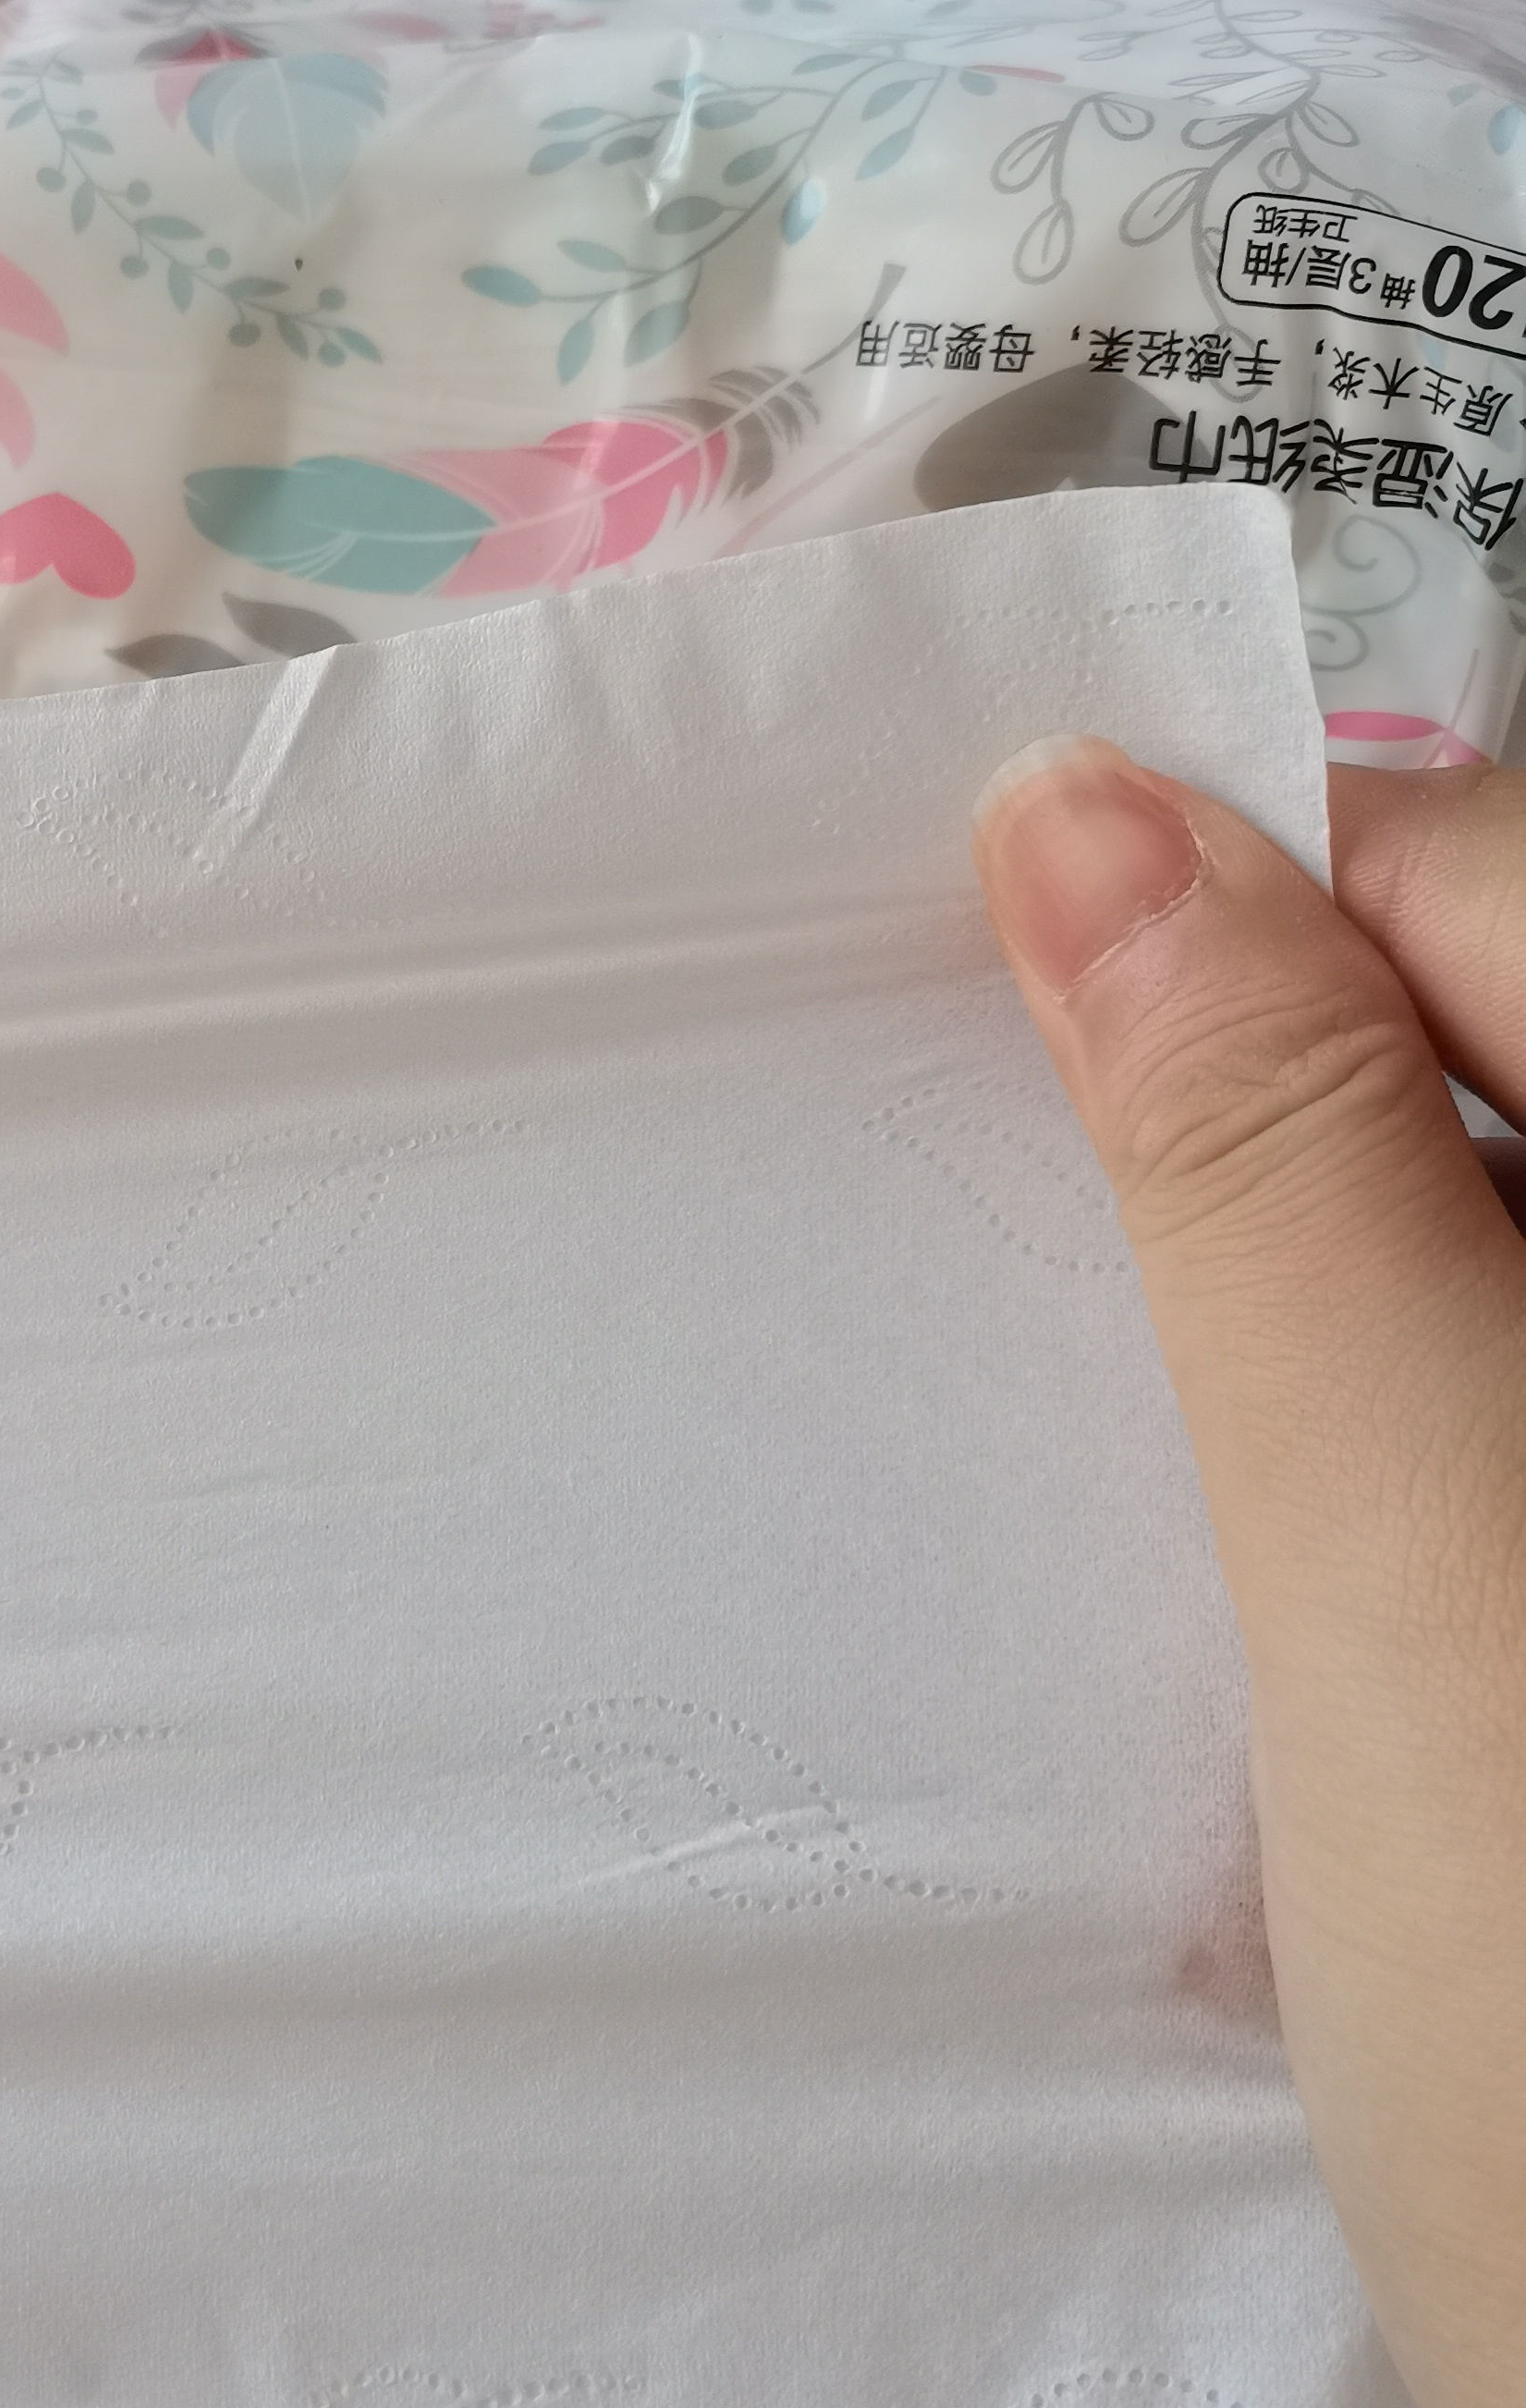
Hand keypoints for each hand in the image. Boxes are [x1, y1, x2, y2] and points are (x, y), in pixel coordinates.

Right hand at [975, 743, 1525, 2407]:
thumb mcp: (1427, 1585)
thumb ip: (1281, 1174)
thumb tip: (1091, 821)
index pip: (1479, 878)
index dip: (1199, 899)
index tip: (935, 965)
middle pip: (1449, 1059)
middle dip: (1193, 1112)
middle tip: (958, 1239)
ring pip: (1419, 1255)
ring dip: (1222, 1306)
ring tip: (1058, 1430)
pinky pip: (1422, 1434)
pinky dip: (1285, 1455)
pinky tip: (1193, 1572)